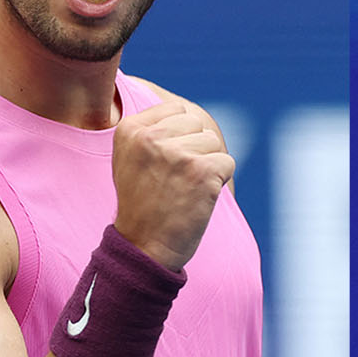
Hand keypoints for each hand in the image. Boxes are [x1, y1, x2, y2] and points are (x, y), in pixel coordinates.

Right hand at [112, 100, 232, 270]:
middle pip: (197, 123)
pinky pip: (227, 162)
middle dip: (196, 148)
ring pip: (213, 142)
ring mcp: (176, 153)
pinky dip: (220, 181)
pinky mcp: (201, 171)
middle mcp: (150, 137)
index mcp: (129, 129)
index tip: (167, 164)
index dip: (183, 136)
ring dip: (208, 165)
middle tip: (178, 179)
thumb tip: (188, 112)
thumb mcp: (131, 158)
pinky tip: (198, 198)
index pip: (178, 109)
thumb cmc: (142, 204)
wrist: (143, 247)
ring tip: (185, 188)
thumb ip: (153, 130)